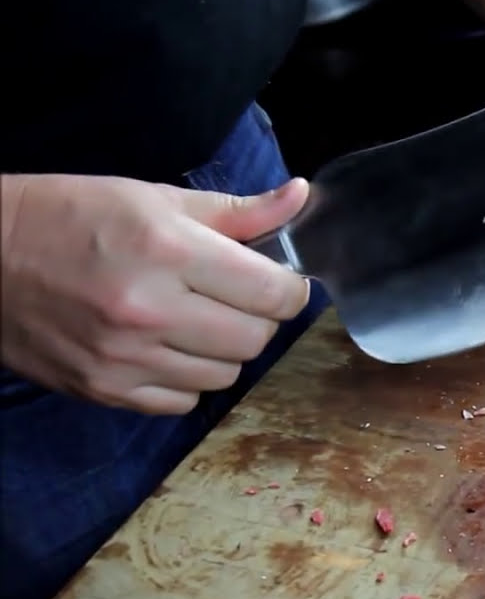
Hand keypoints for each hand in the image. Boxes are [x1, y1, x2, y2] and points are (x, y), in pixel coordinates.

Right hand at [0, 174, 311, 413]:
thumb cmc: (73, 216)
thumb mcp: (154, 198)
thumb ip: (236, 211)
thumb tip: (298, 197)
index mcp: (168, 251)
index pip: (274, 293)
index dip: (288, 287)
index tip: (277, 280)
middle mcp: (149, 310)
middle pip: (256, 338)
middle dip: (258, 317)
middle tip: (235, 297)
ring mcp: (125, 358)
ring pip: (225, 375)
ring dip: (223, 350)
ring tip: (195, 319)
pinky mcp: (104, 390)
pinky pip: (184, 400)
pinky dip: (187, 377)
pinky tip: (166, 347)